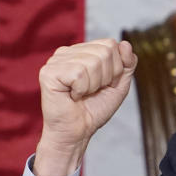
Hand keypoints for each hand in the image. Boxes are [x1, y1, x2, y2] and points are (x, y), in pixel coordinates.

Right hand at [34, 39, 136, 175]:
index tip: (104, 84)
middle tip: (92, 91)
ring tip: (81, 94)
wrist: (78, 132)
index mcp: (82, 51)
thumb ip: (126, 65)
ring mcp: (56, 60)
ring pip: (93, 62)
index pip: (110, 44)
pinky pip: (79, 73)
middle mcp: (67, 52)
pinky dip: (82, 90)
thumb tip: (125, 44)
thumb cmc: (94, 109)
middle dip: (106, 77)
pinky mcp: (48, 72)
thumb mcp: (118, 85)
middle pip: (105, 51)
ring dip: (93, 85)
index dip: (115, 68)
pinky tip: (72, 96)